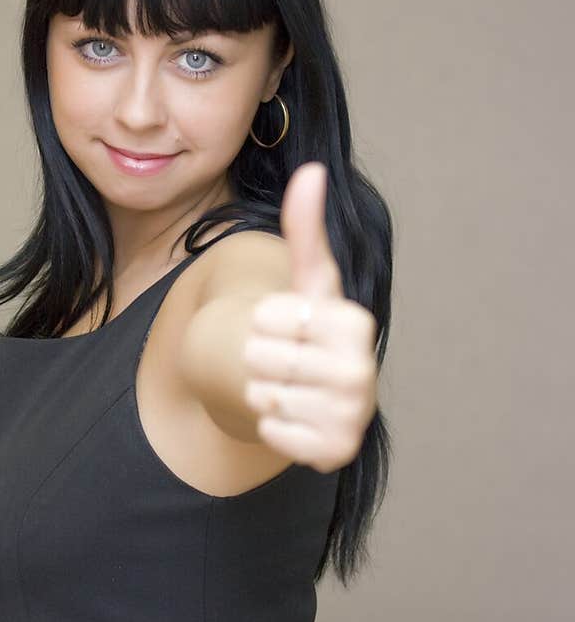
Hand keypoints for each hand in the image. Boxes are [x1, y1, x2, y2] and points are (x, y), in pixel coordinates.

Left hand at [242, 162, 377, 473]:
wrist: (312, 388)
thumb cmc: (306, 328)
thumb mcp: (305, 279)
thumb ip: (305, 228)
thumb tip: (311, 170)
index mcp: (356, 322)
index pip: (268, 316)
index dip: (263, 320)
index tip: (287, 326)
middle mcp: (363, 372)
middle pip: (258, 358)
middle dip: (258, 358)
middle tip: (283, 361)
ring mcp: (353, 415)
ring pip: (262, 396)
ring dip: (263, 392)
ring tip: (289, 386)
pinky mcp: (336, 451)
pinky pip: (272, 434)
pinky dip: (271, 425)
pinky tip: (293, 415)